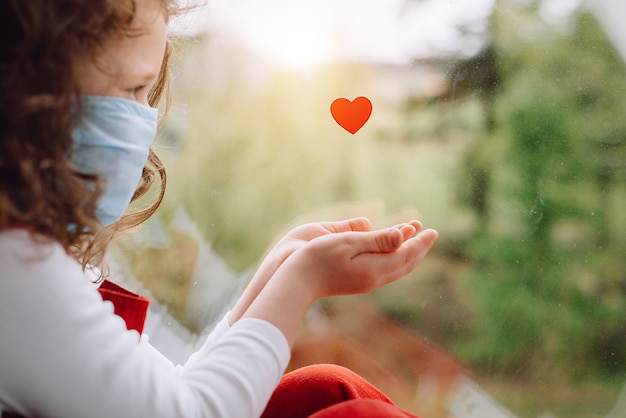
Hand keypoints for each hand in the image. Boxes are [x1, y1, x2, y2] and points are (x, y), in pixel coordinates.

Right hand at [229, 218, 420, 323]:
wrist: (296, 282)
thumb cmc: (317, 257)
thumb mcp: (347, 243)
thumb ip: (376, 240)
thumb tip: (403, 236)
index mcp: (374, 268)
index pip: (406, 254)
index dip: (420, 242)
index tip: (432, 230)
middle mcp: (374, 279)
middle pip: (405, 264)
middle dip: (419, 248)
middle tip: (430, 234)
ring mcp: (366, 283)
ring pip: (396, 269)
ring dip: (408, 254)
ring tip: (416, 242)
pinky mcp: (358, 283)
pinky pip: (386, 271)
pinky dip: (396, 260)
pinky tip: (393, 254)